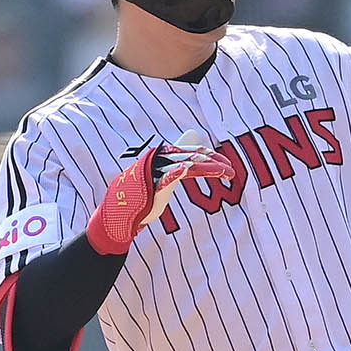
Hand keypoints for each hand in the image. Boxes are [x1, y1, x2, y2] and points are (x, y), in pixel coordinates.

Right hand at [87, 131, 234, 254]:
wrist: (118, 214)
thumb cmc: (143, 195)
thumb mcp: (165, 176)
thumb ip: (180, 159)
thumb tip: (193, 136)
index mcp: (163, 157)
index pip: (191, 152)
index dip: (211, 158)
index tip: (227, 167)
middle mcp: (159, 160)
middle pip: (191, 156)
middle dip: (214, 163)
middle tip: (231, 171)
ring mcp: (154, 172)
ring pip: (184, 164)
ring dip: (206, 168)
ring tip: (224, 172)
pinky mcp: (149, 185)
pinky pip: (165, 176)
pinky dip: (176, 171)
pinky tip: (188, 168)